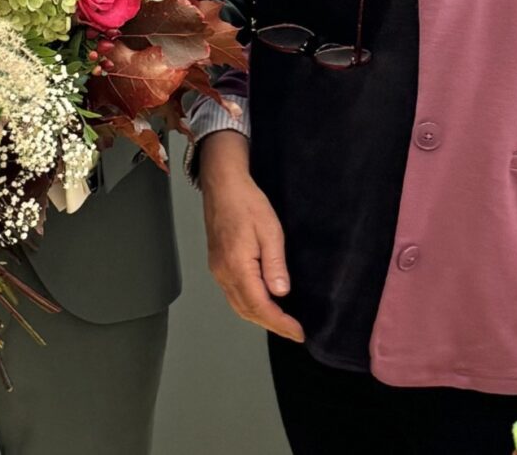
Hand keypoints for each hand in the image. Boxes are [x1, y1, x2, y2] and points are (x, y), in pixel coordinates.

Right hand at [198, 132, 304, 342]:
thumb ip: (274, 264)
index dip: (280, 323)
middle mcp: (223, 273)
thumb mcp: (270, 230)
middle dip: (271, 325)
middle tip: (294, 332)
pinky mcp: (217, 264)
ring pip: (237, 305)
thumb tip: (281, 293)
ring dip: (259, 317)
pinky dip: (248, 306)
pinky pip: (232, 294)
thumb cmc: (248, 203)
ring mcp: (218, 269)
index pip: (260, 305)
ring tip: (281, 323)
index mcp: (237, 266)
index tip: (299, 332)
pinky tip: (261, 304)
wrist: (222, 185)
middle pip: (247, 310)